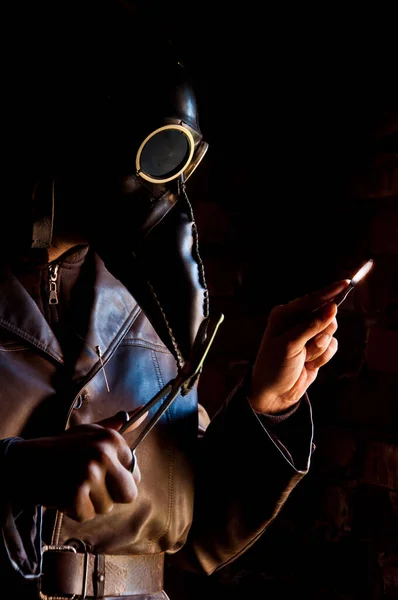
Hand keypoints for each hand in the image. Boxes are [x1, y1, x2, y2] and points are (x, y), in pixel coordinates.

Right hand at [8, 409, 146, 521]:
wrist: (25, 462)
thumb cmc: (61, 447)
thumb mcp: (90, 430)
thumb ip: (117, 425)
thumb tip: (143, 413)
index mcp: (111, 439)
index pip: (134, 470)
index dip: (118, 476)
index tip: (102, 472)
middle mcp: (103, 454)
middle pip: (129, 493)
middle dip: (112, 495)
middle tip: (92, 486)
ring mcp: (89, 475)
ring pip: (107, 507)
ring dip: (91, 503)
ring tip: (74, 485)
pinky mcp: (76, 496)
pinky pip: (88, 516)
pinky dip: (76, 511)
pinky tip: (65, 494)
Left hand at [249, 279, 350, 413]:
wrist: (274, 393)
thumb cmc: (274, 366)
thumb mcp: (290, 345)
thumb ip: (311, 326)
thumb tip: (332, 307)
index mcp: (285, 314)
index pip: (311, 299)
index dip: (329, 291)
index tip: (345, 284)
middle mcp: (297, 321)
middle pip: (326, 315)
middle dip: (321, 332)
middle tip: (308, 345)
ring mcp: (309, 334)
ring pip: (331, 331)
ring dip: (319, 348)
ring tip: (304, 357)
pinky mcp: (318, 348)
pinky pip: (333, 346)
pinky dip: (323, 357)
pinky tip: (308, 364)